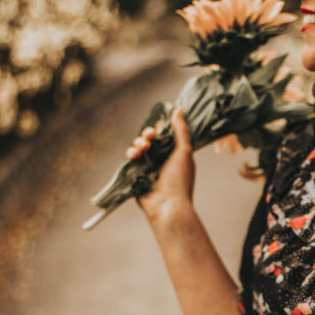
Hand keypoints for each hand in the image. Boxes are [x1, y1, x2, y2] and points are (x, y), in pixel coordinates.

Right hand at [129, 106, 195, 220]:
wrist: (167, 205)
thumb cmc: (179, 180)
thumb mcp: (184, 151)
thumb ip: (181, 130)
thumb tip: (179, 108)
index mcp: (175, 153)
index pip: (164, 134)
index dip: (159, 128)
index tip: (159, 128)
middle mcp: (161, 159)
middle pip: (149, 138)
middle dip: (147, 135)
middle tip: (150, 138)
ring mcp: (148, 166)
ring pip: (138, 146)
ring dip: (138, 143)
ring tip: (143, 149)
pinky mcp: (136, 174)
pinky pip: (130, 158)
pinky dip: (131, 154)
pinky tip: (134, 156)